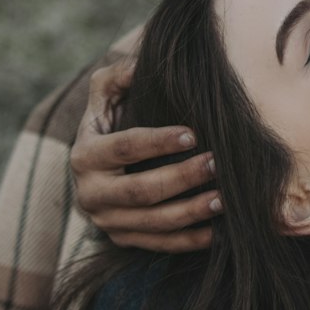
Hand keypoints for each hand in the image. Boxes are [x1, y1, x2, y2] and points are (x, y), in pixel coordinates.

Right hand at [70, 56, 219, 251]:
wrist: (99, 166)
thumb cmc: (112, 122)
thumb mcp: (106, 96)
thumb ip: (118, 76)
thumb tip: (141, 64)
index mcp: (85, 155)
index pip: (124, 148)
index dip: (158, 141)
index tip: (194, 133)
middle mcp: (91, 194)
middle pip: (141, 191)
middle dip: (182, 178)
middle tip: (216, 163)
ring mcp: (108, 221)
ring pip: (153, 222)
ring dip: (191, 212)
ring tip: (224, 197)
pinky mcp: (124, 240)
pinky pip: (160, 245)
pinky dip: (190, 240)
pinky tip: (217, 230)